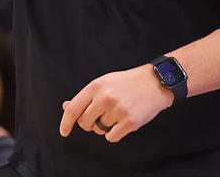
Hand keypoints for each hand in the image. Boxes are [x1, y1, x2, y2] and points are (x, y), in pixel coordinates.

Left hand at [59, 64, 173, 142]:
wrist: (155, 82)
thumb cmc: (127, 83)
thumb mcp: (104, 83)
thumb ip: (86, 97)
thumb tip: (66, 107)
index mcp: (96, 86)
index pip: (73, 109)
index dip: (66, 123)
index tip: (64, 131)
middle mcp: (105, 97)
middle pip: (85, 123)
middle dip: (90, 124)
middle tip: (101, 116)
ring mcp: (117, 109)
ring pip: (99, 130)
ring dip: (105, 127)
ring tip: (117, 114)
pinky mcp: (129, 121)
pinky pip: (111, 137)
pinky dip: (115, 133)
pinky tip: (122, 122)